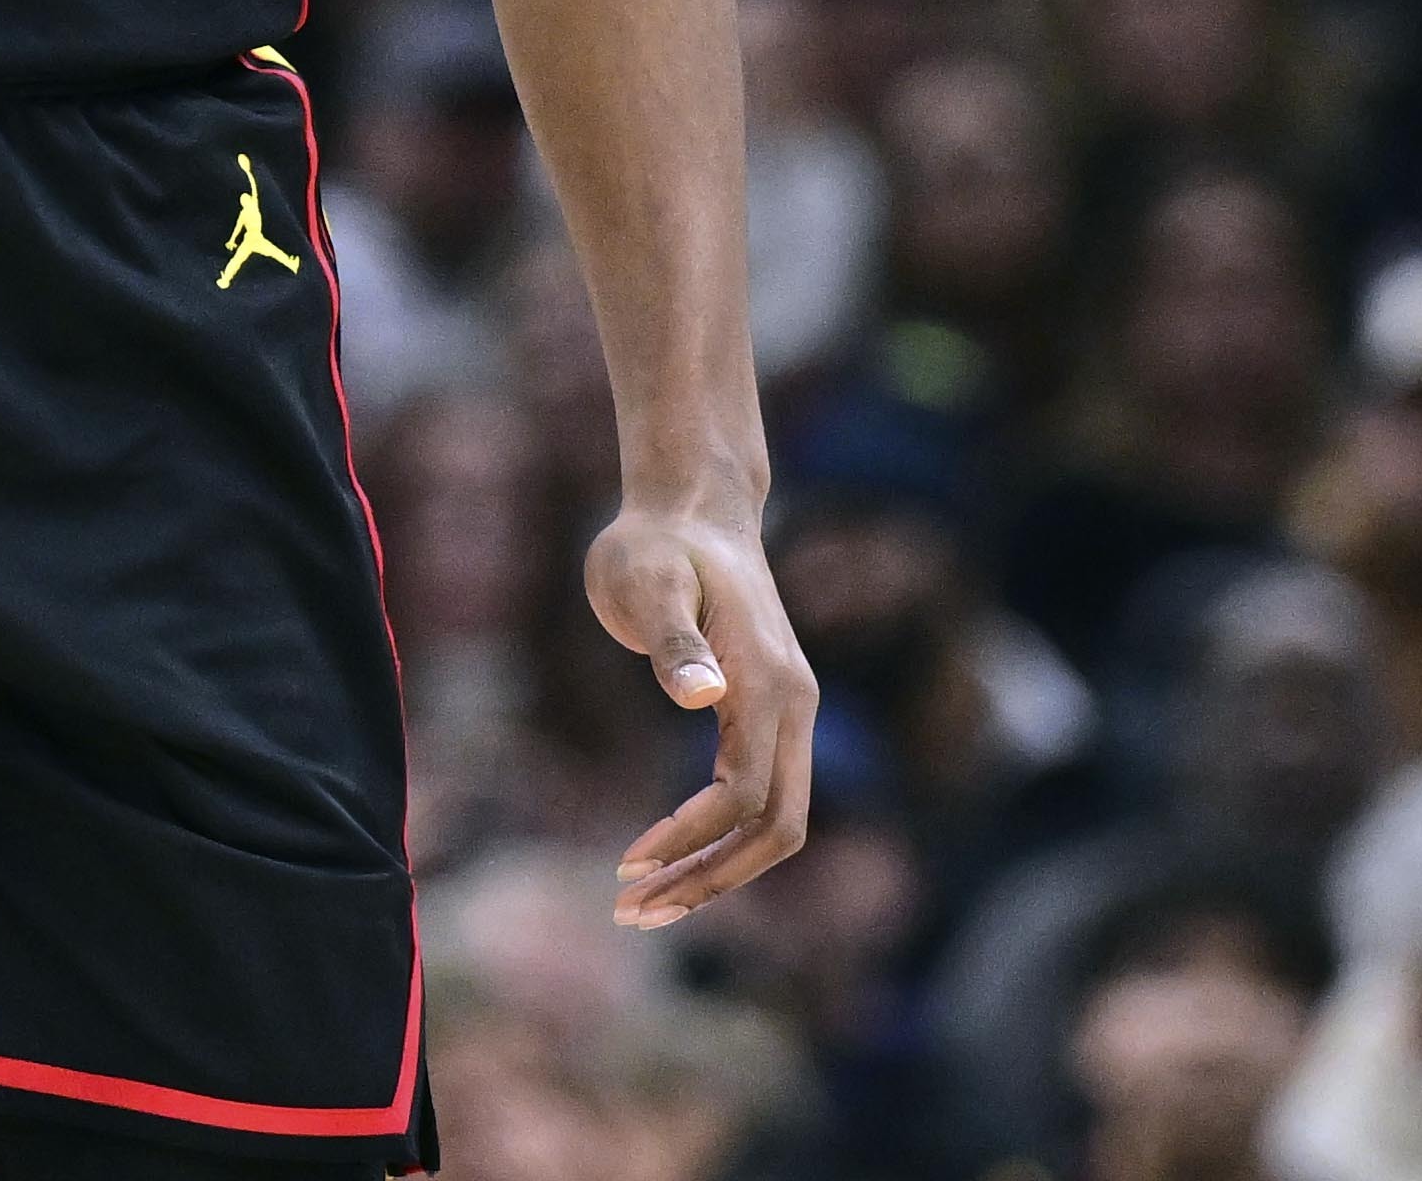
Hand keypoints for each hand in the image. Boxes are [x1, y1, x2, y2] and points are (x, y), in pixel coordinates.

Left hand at [587, 498, 813, 925]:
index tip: (628, 865)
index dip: (692, 840)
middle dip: (712, 879)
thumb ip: (672, 638)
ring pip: (777, 821)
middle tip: (633, 912)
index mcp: (768, 681)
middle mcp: (793, 703)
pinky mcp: (769, 714)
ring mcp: (789, 711)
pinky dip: (721, 841)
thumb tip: (701, 694)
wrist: (693, 508)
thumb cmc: (655, 543)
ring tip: (642, 904)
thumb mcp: (645, 580)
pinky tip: (667, 858)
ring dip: (717, 871)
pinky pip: (762, 798)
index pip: (746, 794)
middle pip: (779, 827)